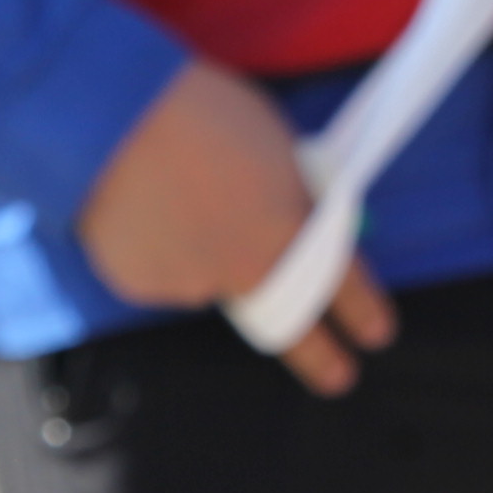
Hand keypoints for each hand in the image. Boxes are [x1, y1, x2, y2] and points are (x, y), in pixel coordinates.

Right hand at [75, 61, 394, 395]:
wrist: (113, 119)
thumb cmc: (207, 115)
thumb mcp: (277, 149)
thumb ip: (293, 194)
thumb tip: (298, 216)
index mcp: (286, 230)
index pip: (340, 282)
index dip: (364, 311)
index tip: (379, 336)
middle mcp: (240, 270)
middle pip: (288, 322)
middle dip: (318, 356)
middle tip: (338, 377)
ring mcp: (186, 283)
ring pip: (214, 282)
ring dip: (215, 259)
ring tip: (189, 199)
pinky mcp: (139, 285)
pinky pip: (165, 273)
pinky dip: (167, 250)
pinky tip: (151, 209)